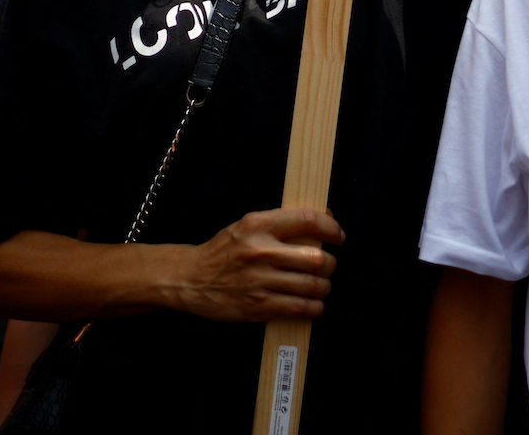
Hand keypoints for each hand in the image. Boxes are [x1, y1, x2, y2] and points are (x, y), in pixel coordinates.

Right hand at [163, 207, 342, 322]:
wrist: (190, 279)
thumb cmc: (223, 251)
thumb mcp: (247, 226)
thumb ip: (280, 223)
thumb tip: (323, 221)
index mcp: (258, 225)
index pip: (307, 220)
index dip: (330, 228)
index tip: (338, 236)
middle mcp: (260, 251)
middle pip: (316, 259)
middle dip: (330, 264)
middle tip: (327, 266)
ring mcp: (260, 280)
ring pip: (312, 286)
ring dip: (323, 288)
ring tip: (320, 287)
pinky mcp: (258, 306)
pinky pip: (299, 308)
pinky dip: (314, 308)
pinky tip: (313, 305)